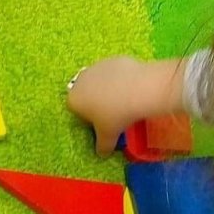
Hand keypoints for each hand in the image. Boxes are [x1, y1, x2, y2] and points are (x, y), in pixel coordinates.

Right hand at [68, 56, 184, 153]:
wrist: (139, 89)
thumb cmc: (117, 115)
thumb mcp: (108, 136)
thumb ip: (102, 146)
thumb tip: (101, 154)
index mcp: (73, 99)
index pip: (76, 110)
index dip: (88, 118)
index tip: (102, 123)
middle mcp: (80, 80)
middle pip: (85, 93)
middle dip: (95, 101)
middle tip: (113, 112)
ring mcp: (96, 66)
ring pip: (99, 81)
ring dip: (107, 89)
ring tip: (124, 100)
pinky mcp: (113, 59)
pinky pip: (114, 72)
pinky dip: (120, 79)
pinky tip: (132, 87)